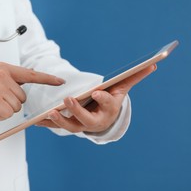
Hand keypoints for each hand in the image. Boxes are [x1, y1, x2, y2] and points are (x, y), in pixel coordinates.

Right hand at [0, 62, 64, 124]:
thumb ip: (12, 78)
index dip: (48, 79)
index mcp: (4, 68)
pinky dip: (0, 116)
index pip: (31, 74)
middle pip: (23, 97)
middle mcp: (2, 74)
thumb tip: (33, 74)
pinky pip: (8, 114)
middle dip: (11, 103)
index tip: (61, 81)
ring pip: (17, 107)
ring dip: (5, 110)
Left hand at [36, 64, 156, 132]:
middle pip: (86, 119)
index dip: (102, 99)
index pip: (108, 103)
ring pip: (71, 126)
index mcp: (109, 109)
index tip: (96, 92)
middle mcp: (96, 121)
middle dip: (77, 110)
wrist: (104, 118)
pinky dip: (47, 124)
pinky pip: (57, 126)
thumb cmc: (112, 99)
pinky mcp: (69, 125)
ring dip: (60, 121)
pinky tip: (36, 120)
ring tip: (51, 112)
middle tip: (68, 100)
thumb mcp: (123, 88)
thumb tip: (153, 64)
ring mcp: (81, 125)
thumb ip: (134, 77)